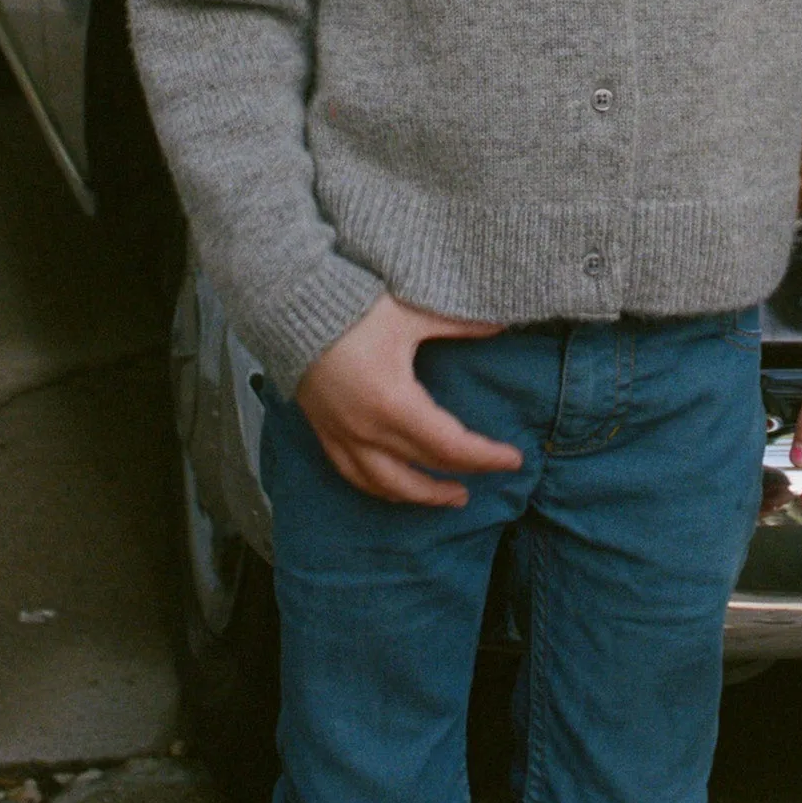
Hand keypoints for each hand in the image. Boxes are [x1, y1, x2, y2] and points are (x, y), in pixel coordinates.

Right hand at [295, 294, 522, 506]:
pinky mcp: (323, 432)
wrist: (287, 306)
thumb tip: (502, 323)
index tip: (514, 459)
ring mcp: (341, 435)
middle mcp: (366, 430)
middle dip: (461, 475)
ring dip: (419, 495)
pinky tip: (393, 487)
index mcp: (393, 403)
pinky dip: (379, 488)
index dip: (485, 457)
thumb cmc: (350, 306)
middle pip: (423, 467)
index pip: (450, 446)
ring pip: (384, 485)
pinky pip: (352, 475)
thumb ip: (459, 324)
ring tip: (448, 496)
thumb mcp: (410, 312)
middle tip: (491, 473)